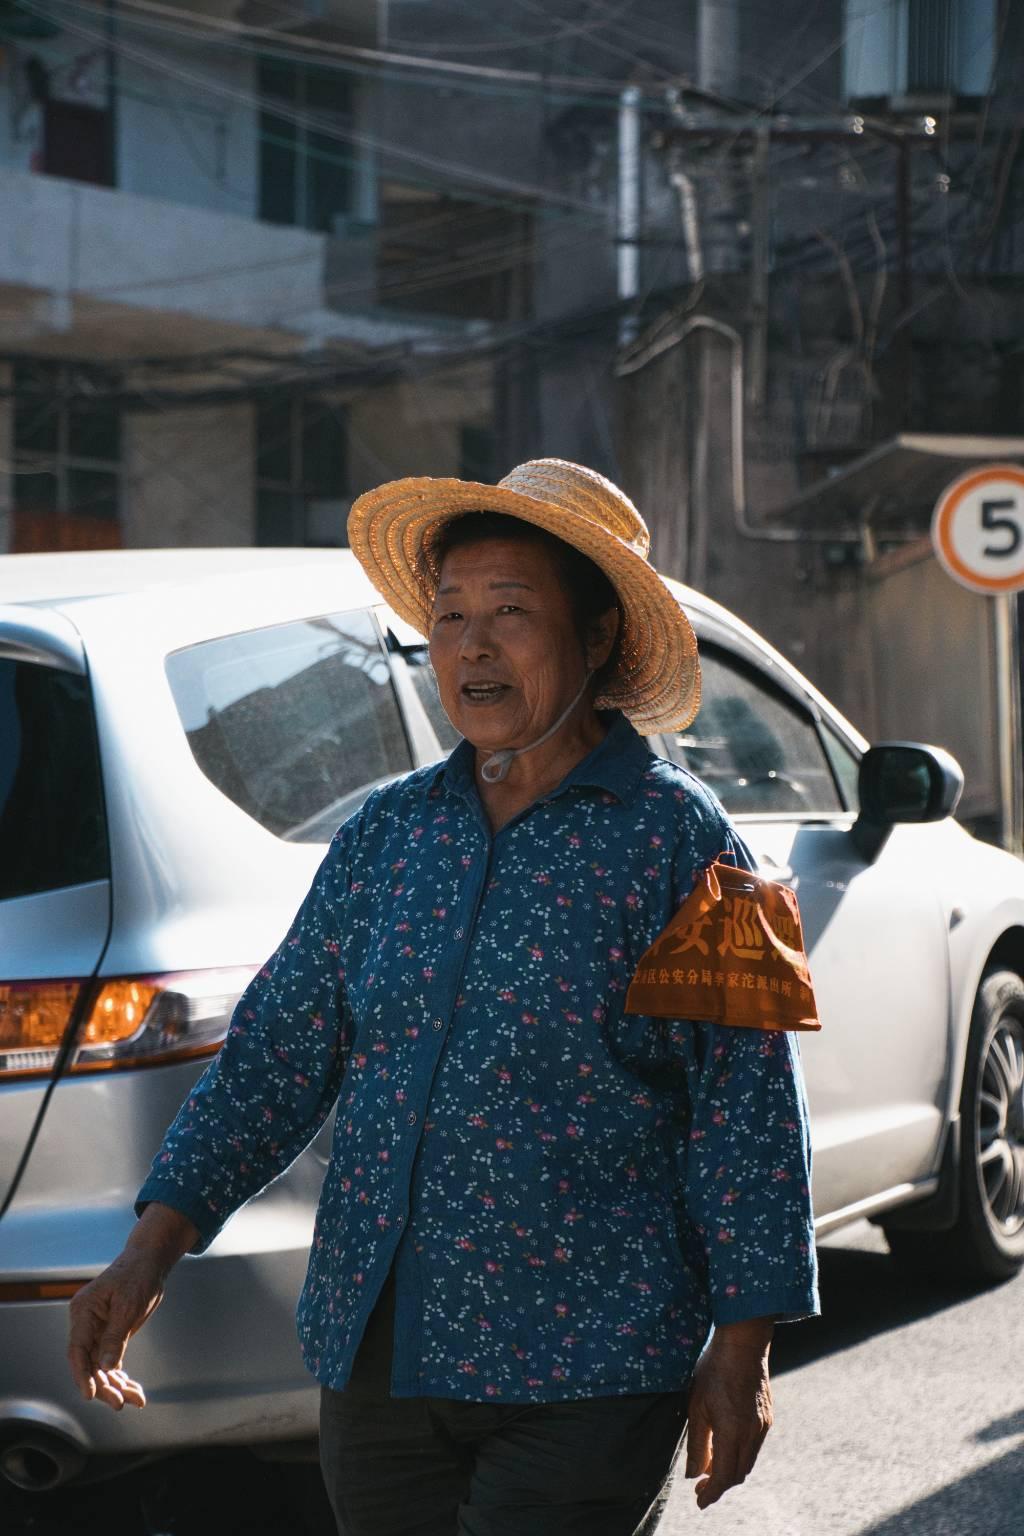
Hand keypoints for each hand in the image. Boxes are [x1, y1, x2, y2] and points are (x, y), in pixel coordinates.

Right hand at [67, 1202, 198, 1411]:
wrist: (149, 1261)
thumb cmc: (138, 1276)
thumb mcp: (129, 1306)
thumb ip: (115, 1337)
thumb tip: (104, 1368)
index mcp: (83, 1311)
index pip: (77, 1350)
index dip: (82, 1375)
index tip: (90, 1395)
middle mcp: (86, 1324)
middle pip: (88, 1363)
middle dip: (103, 1385)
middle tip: (120, 1403)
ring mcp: (96, 1331)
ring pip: (100, 1367)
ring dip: (116, 1385)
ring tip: (135, 1400)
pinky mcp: (109, 1336)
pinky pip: (110, 1362)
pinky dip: (122, 1377)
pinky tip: (134, 1391)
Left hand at [685, 1324, 773, 1509]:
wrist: (743, 1343)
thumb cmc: (714, 1370)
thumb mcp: (697, 1406)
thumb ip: (696, 1443)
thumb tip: (693, 1474)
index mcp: (733, 1431)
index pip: (723, 1476)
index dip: (711, 1493)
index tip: (699, 1501)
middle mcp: (752, 1433)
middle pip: (738, 1474)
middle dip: (719, 1485)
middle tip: (700, 1486)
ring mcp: (763, 1425)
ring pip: (747, 1462)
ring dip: (730, 1470)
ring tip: (709, 1468)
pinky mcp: (767, 1417)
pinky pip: (754, 1447)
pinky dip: (739, 1455)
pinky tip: (725, 1447)